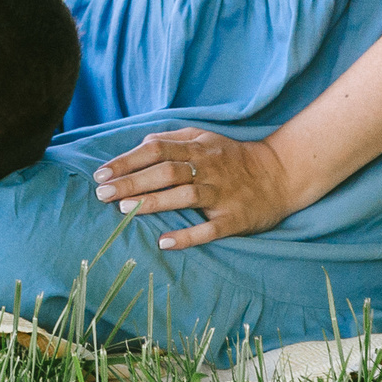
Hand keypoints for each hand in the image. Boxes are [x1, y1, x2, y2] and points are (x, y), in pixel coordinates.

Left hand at [90, 129, 298, 249]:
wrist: (280, 175)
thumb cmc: (233, 158)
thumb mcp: (205, 139)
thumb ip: (173, 140)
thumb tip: (141, 144)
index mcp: (198, 148)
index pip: (155, 149)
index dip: (127, 161)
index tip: (101, 173)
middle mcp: (208, 169)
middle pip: (166, 171)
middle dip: (132, 182)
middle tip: (102, 193)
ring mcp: (221, 194)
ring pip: (185, 196)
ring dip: (154, 202)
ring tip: (124, 210)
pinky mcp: (234, 218)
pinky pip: (209, 229)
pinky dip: (187, 236)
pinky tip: (164, 243)